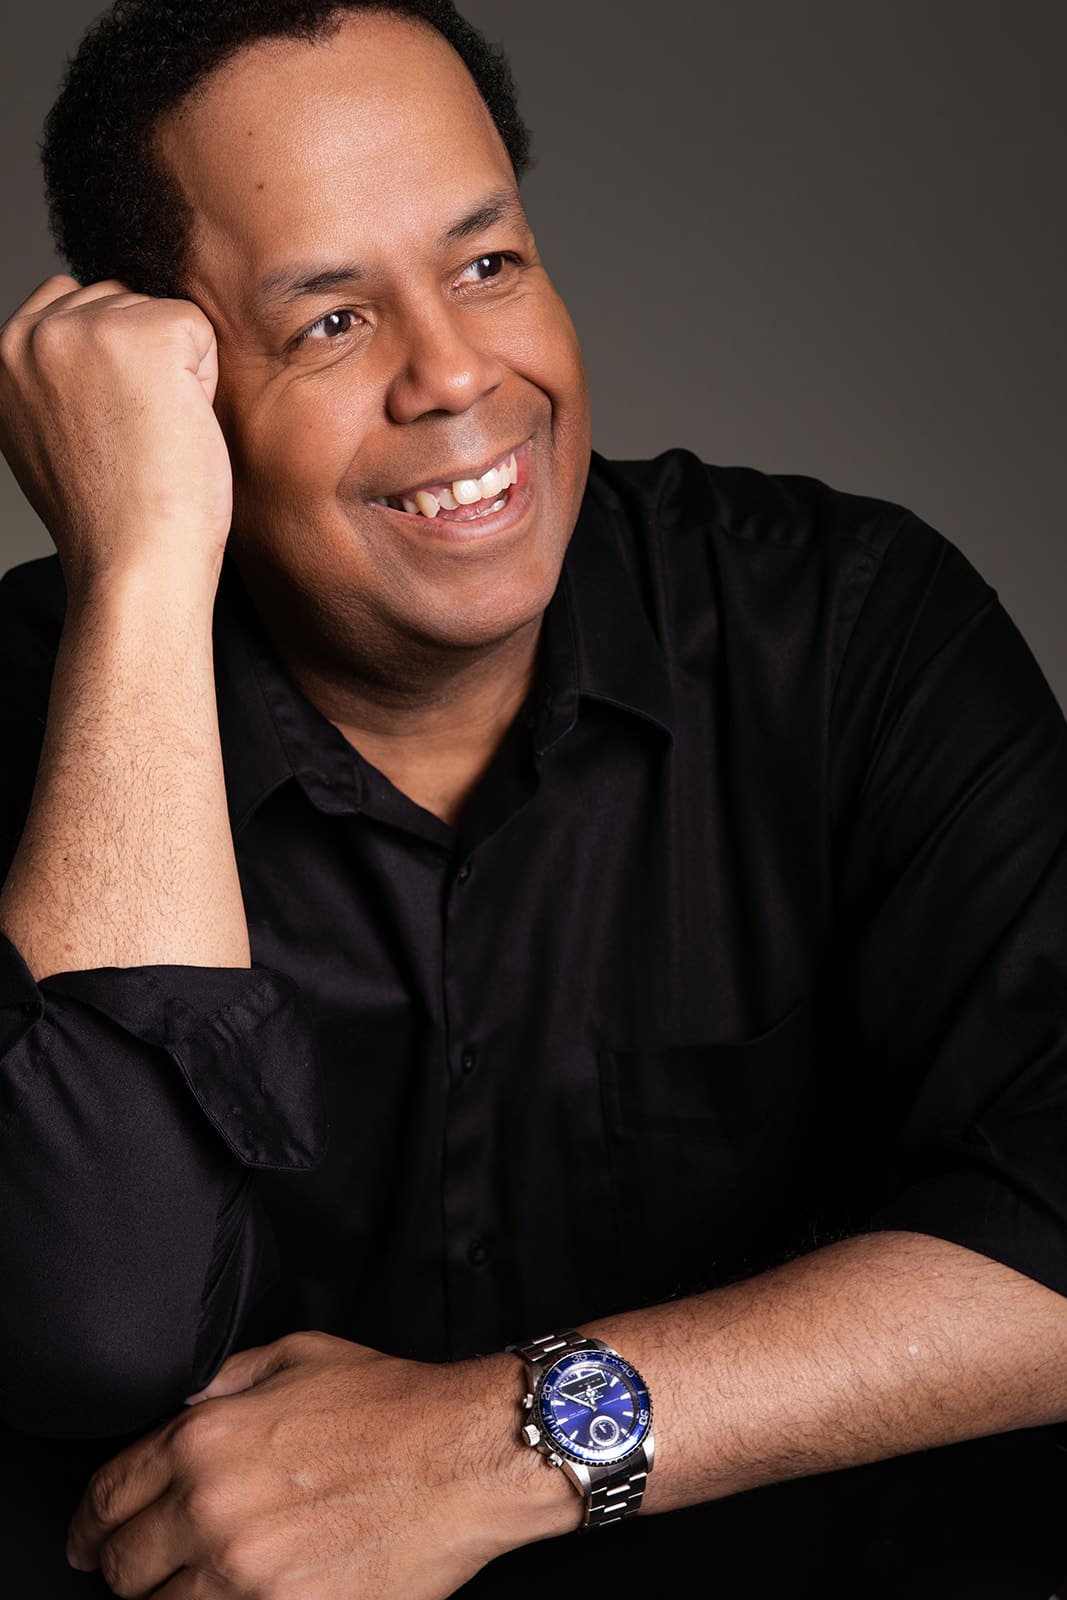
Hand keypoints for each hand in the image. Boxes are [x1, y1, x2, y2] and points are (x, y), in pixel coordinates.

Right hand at [0, 275, 232, 591]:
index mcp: (1, 356)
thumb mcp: (44, 433)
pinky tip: (178, 426)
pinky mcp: (148, 335)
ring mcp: (88, 329)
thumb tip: (90, 346)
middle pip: (118, 301)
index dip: (108, 363)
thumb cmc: (107, 516)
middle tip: (132, 436)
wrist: (133, 561)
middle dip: (139, 361)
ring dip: (172, 370)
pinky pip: (198, 329)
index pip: (71, 305)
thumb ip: (50, 377)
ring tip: (151, 433)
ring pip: (157, 311)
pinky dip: (204, 379)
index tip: (107, 425)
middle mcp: (34, 333)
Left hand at [64, 1330, 536, 1598]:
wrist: (467, 1456)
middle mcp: (212, 1510)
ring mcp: (246, 1576)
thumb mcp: (296, 1357)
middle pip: (122, 1567)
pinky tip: (245, 1595)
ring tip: (202, 1583)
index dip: (91, 1520)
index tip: (94, 1533)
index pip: (106, 1496)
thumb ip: (224, 1383)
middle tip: (148, 1563)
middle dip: (127, 1564)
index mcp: (205, 1439)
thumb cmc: (393, 1404)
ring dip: (174, 1598)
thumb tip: (180, 1406)